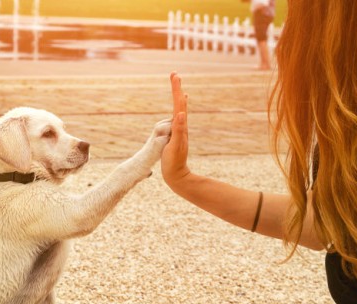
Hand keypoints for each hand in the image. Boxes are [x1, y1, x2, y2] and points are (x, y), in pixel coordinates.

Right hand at [161, 72, 190, 186]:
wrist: (177, 175)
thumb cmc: (174, 162)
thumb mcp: (175, 146)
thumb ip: (179, 130)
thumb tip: (181, 113)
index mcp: (181, 126)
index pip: (179, 104)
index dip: (176, 89)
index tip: (175, 75)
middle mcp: (181, 126)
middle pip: (179, 103)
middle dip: (176, 88)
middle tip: (175, 74)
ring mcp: (179, 130)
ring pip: (179, 109)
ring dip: (177, 96)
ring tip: (177, 85)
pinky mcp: (175, 135)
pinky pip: (177, 119)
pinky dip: (178, 110)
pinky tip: (179, 110)